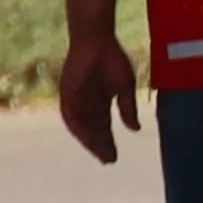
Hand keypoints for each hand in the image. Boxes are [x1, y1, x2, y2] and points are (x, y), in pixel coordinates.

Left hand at [56, 31, 137, 166]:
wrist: (97, 41)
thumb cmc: (112, 60)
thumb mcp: (124, 87)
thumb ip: (127, 108)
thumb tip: (135, 129)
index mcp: (100, 103)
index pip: (103, 128)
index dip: (107, 143)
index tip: (114, 157)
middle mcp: (86, 105)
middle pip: (92, 130)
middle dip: (99, 145)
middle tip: (108, 160)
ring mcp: (76, 99)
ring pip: (81, 126)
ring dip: (88, 139)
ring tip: (99, 152)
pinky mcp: (67, 92)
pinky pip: (70, 113)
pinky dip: (77, 126)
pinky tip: (85, 137)